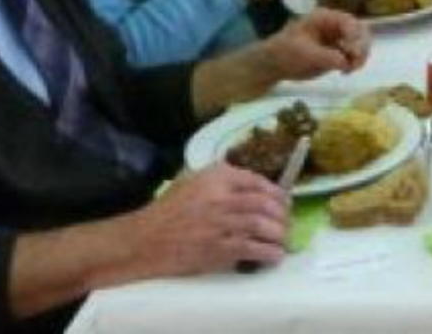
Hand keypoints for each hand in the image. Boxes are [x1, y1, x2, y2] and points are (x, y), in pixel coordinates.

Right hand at [130, 163, 288, 273]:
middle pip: (264, 203)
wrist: (145, 239)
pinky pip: (252, 249)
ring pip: (262, 225)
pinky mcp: (218, 248)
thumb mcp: (192, 179)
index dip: (276, 192)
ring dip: (279, 234)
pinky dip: (268, 252)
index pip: (256, 181)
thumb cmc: (168, 209)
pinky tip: (274, 255)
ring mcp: (221, 224)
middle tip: (286, 222)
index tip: (284, 201)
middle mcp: (221, 197)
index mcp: (216, 177)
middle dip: (282, 214)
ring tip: (283, 239)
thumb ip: (220, 176)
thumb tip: (250, 181)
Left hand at [263, 8, 370, 78]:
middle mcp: (335, 26)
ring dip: (360, 57)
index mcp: (326, 18)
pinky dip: (354, 63)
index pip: (350, 23)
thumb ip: (327, 56)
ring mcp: (337, 39)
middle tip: (354, 64)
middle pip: (360, 32)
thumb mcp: (306, 53)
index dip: (355, 38)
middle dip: (361, 47)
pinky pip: (354, 56)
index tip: (353, 55)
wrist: (274, 64)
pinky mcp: (337, 53)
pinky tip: (345, 72)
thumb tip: (346, 62)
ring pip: (360, 44)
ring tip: (349, 70)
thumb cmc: (286, 52)